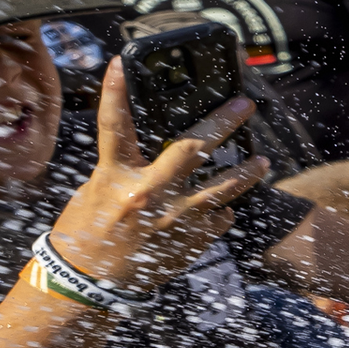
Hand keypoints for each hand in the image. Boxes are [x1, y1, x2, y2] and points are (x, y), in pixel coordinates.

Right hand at [50, 58, 267, 294]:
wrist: (88, 285)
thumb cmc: (86, 235)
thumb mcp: (96, 193)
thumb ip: (126, 169)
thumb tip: (151, 148)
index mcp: (114, 178)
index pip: (114, 126)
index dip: (115, 91)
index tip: (120, 62)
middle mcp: (148, 195)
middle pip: (194, 149)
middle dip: (224, 122)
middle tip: (245, 105)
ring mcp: (175, 219)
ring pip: (225, 188)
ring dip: (248, 172)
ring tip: (262, 160)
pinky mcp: (192, 242)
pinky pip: (219, 219)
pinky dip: (221, 213)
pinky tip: (220, 210)